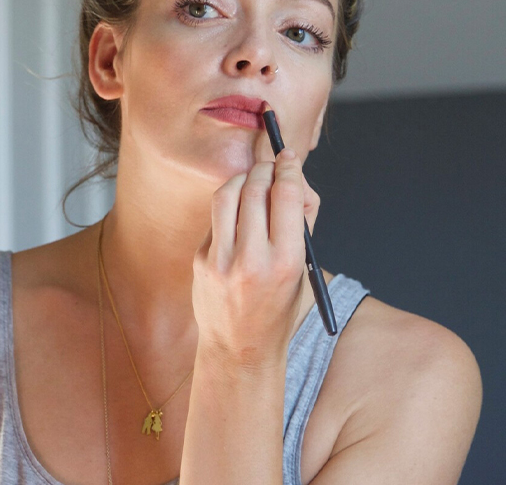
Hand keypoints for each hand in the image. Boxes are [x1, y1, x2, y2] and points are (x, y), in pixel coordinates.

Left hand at [191, 148, 319, 369]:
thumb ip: (302, 225)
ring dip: (241, 179)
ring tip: (252, 181)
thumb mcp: (304, 271)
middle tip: (271, 164)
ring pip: (227, 195)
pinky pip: (215, 219)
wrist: (240, 349)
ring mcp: (221, 260)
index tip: (289, 156)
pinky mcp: (201, 261)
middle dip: (265, 169)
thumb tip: (296, 182)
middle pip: (256, 189)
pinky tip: (238, 215)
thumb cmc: (278, 308)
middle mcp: (252, 259)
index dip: (289, 169)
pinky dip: (229, 208)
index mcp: (286, 262)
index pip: (287, 196)